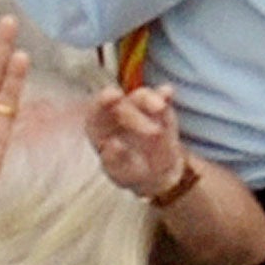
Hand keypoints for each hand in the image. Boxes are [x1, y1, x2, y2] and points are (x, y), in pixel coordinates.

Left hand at [89, 83, 188, 198]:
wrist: (156, 172)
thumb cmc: (129, 171)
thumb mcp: (120, 172)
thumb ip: (115, 159)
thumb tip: (113, 144)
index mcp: (99, 126)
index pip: (96, 110)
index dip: (103, 101)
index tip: (114, 95)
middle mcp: (116, 112)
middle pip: (121, 105)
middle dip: (135, 115)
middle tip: (153, 133)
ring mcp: (138, 108)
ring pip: (140, 97)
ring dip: (150, 99)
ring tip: (160, 108)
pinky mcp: (159, 110)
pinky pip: (161, 99)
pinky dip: (164, 94)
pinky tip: (168, 92)